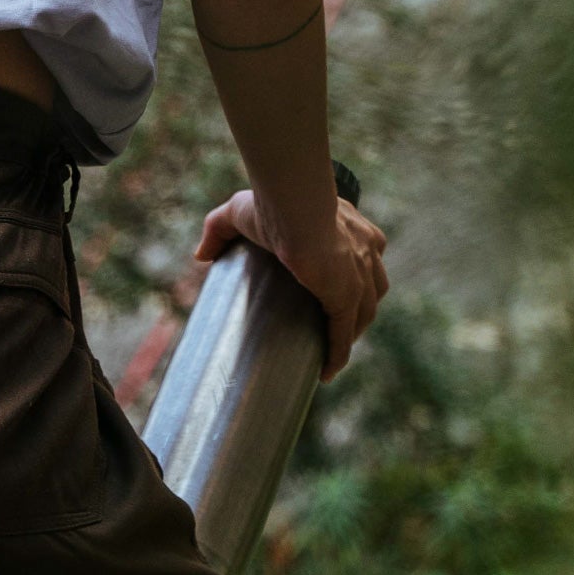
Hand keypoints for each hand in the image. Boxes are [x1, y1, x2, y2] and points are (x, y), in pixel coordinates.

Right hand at [194, 185, 388, 377]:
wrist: (292, 204)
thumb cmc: (273, 201)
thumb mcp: (240, 211)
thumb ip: (219, 230)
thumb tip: (201, 255)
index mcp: (355, 229)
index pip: (366, 258)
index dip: (357, 277)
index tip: (338, 293)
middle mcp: (367, 251)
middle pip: (372, 290)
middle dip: (359, 310)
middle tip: (334, 327)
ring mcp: (361, 275)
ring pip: (364, 314)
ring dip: (350, 335)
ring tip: (330, 351)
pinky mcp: (346, 296)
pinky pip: (344, 334)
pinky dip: (338, 354)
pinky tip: (327, 372)